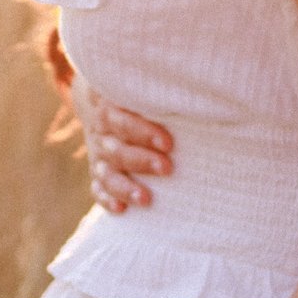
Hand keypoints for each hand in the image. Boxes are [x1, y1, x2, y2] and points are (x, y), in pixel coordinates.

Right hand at [76, 84, 173, 212]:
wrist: (100, 104)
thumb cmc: (135, 97)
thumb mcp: (138, 88)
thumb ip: (157, 89)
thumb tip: (198, 87)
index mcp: (109, 110)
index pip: (121, 120)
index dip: (143, 132)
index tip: (168, 143)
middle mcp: (102, 135)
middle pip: (117, 151)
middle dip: (142, 161)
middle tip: (167, 168)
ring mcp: (99, 156)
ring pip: (107, 175)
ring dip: (126, 188)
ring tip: (147, 199)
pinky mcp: (98, 173)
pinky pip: (98, 190)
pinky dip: (107, 200)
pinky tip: (122, 210)